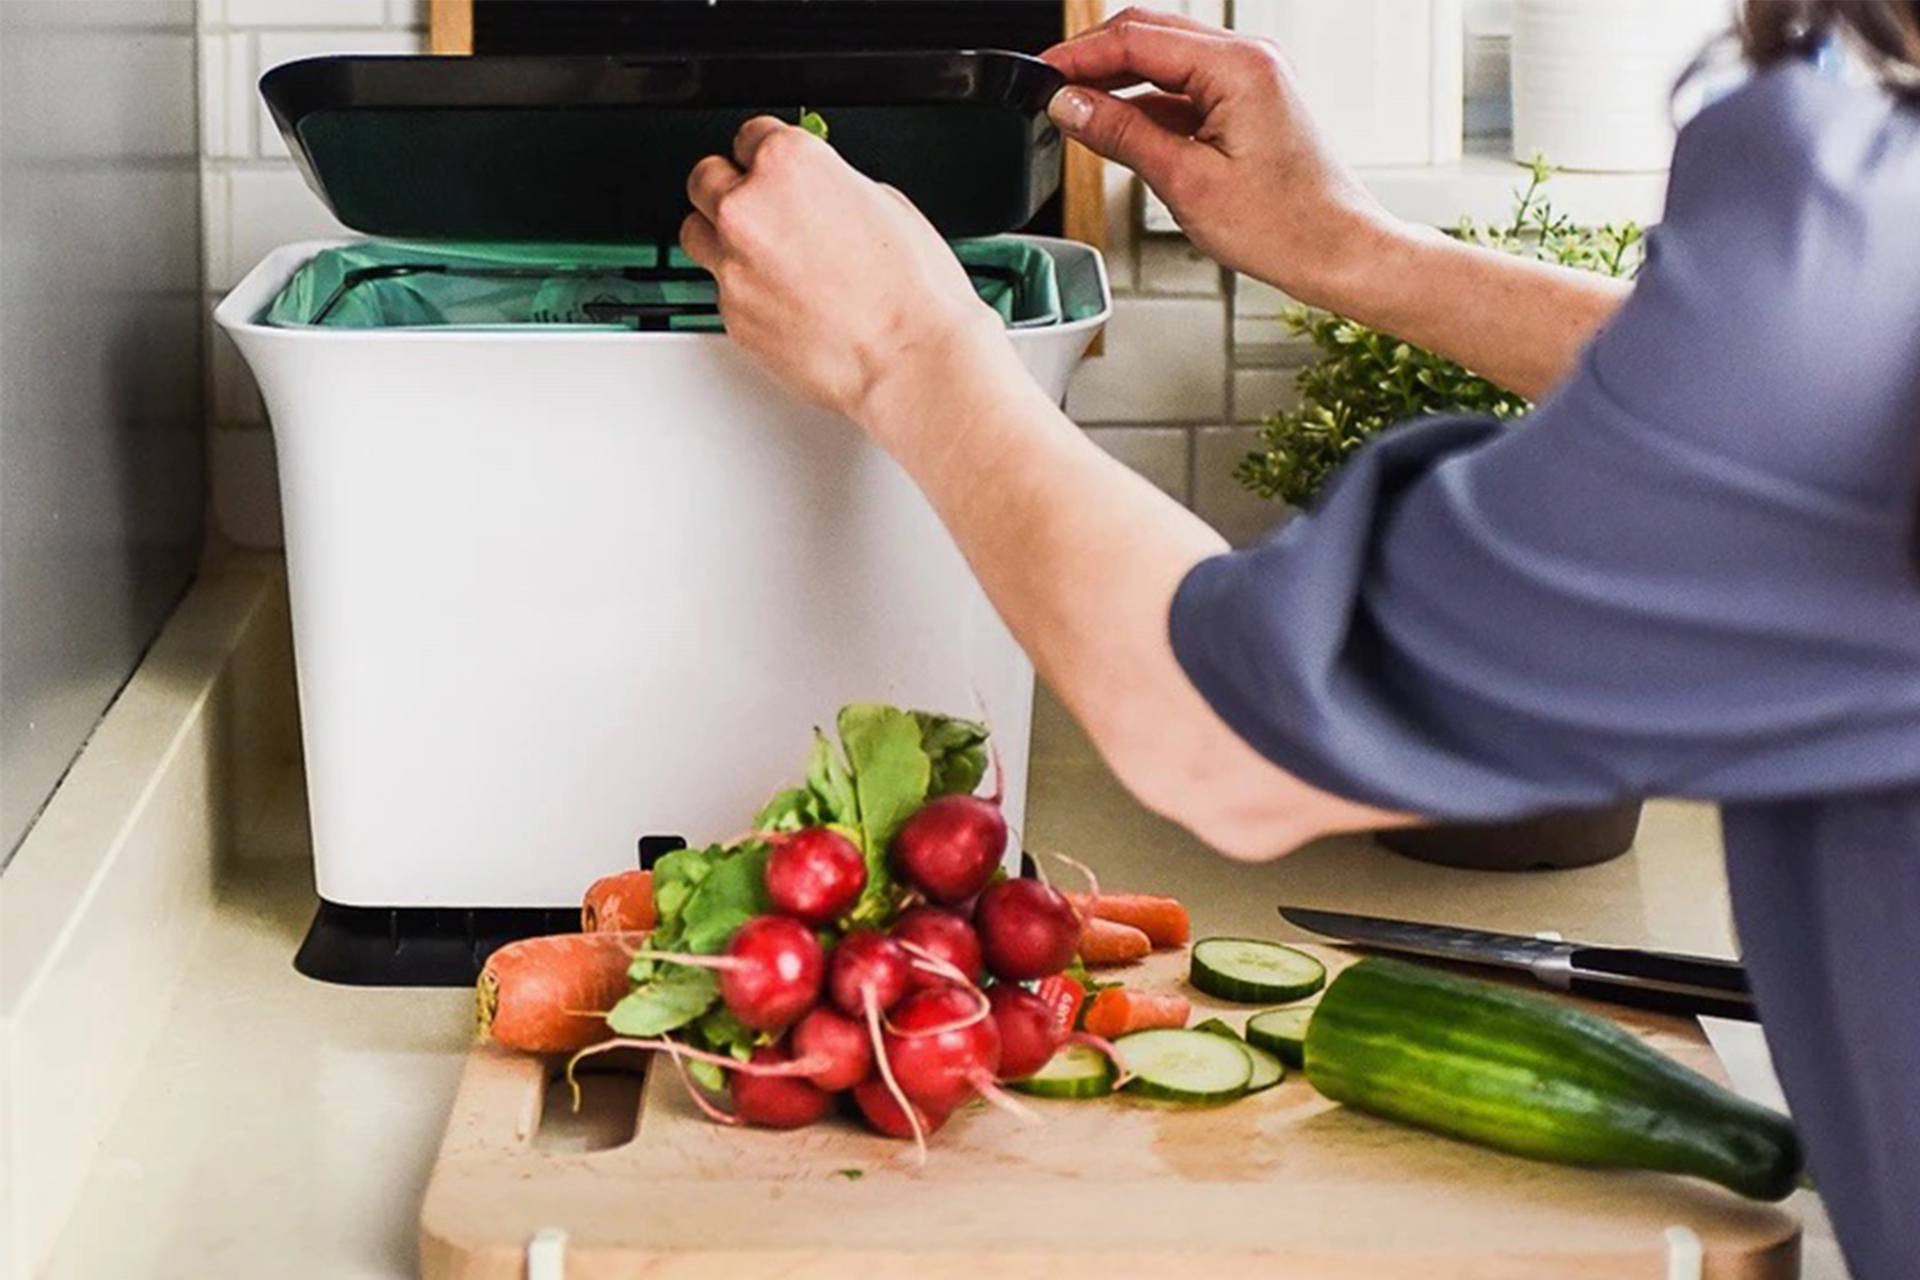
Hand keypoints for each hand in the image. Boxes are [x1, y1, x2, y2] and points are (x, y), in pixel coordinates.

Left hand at [680, 117, 1011, 434]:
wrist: (908, 358)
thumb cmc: (912, 290)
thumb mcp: (885, 203)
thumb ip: (830, 186)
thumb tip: (816, 192)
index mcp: (788, 163)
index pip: (749, 135)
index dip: (767, 154)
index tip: (775, 168)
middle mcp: (748, 208)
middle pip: (706, 178)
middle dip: (730, 187)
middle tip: (759, 205)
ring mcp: (733, 264)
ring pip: (696, 233)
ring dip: (720, 236)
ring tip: (762, 254)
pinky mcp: (731, 314)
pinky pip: (721, 289)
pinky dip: (744, 290)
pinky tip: (784, 300)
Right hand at [1043, 7, 1394, 305]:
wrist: (1337, 251)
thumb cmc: (1285, 225)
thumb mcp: (1185, 181)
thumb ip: (1121, 134)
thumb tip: (1070, 105)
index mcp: (1238, 67)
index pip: (1136, 38)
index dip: (1079, 55)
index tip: (1041, 74)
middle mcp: (1249, 60)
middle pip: (1149, 35)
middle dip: (1093, 60)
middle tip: (1048, 89)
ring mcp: (1250, 78)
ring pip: (1164, 60)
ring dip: (1118, 81)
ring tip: (1074, 111)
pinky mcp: (1248, 102)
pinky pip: (1184, 88)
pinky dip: (1147, 103)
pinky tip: (1116, 126)